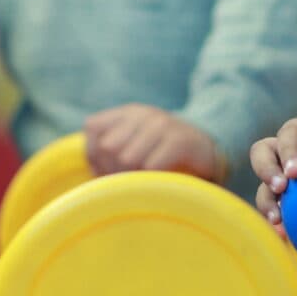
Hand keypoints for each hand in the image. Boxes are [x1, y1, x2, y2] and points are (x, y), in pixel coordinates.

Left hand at [82, 104, 225, 180]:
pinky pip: (151, 166)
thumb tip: (89, 179)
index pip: (92, 127)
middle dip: (114, 171)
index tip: (108, 171)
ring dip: (133, 178)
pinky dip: (151, 180)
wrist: (208, 150)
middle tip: (129, 182)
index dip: (94, 154)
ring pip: (127, 158)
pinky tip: (159, 181)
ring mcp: (162, 124)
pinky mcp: (180, 140)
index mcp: (127, 113)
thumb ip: (108, 154)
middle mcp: (143, 114)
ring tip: (144, 182)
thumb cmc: (163, 156)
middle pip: (108, 147)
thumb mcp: (134, 147)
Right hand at [250, 105, 296, 227]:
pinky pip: (268, 197)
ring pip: (263, 162)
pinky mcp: (275, 184)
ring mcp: (282, 159)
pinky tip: (283, 236)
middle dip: (283, 154)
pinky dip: (272, 214)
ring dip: (266, 181)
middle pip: (282, 136)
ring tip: (277, 208)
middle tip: (293, 176)